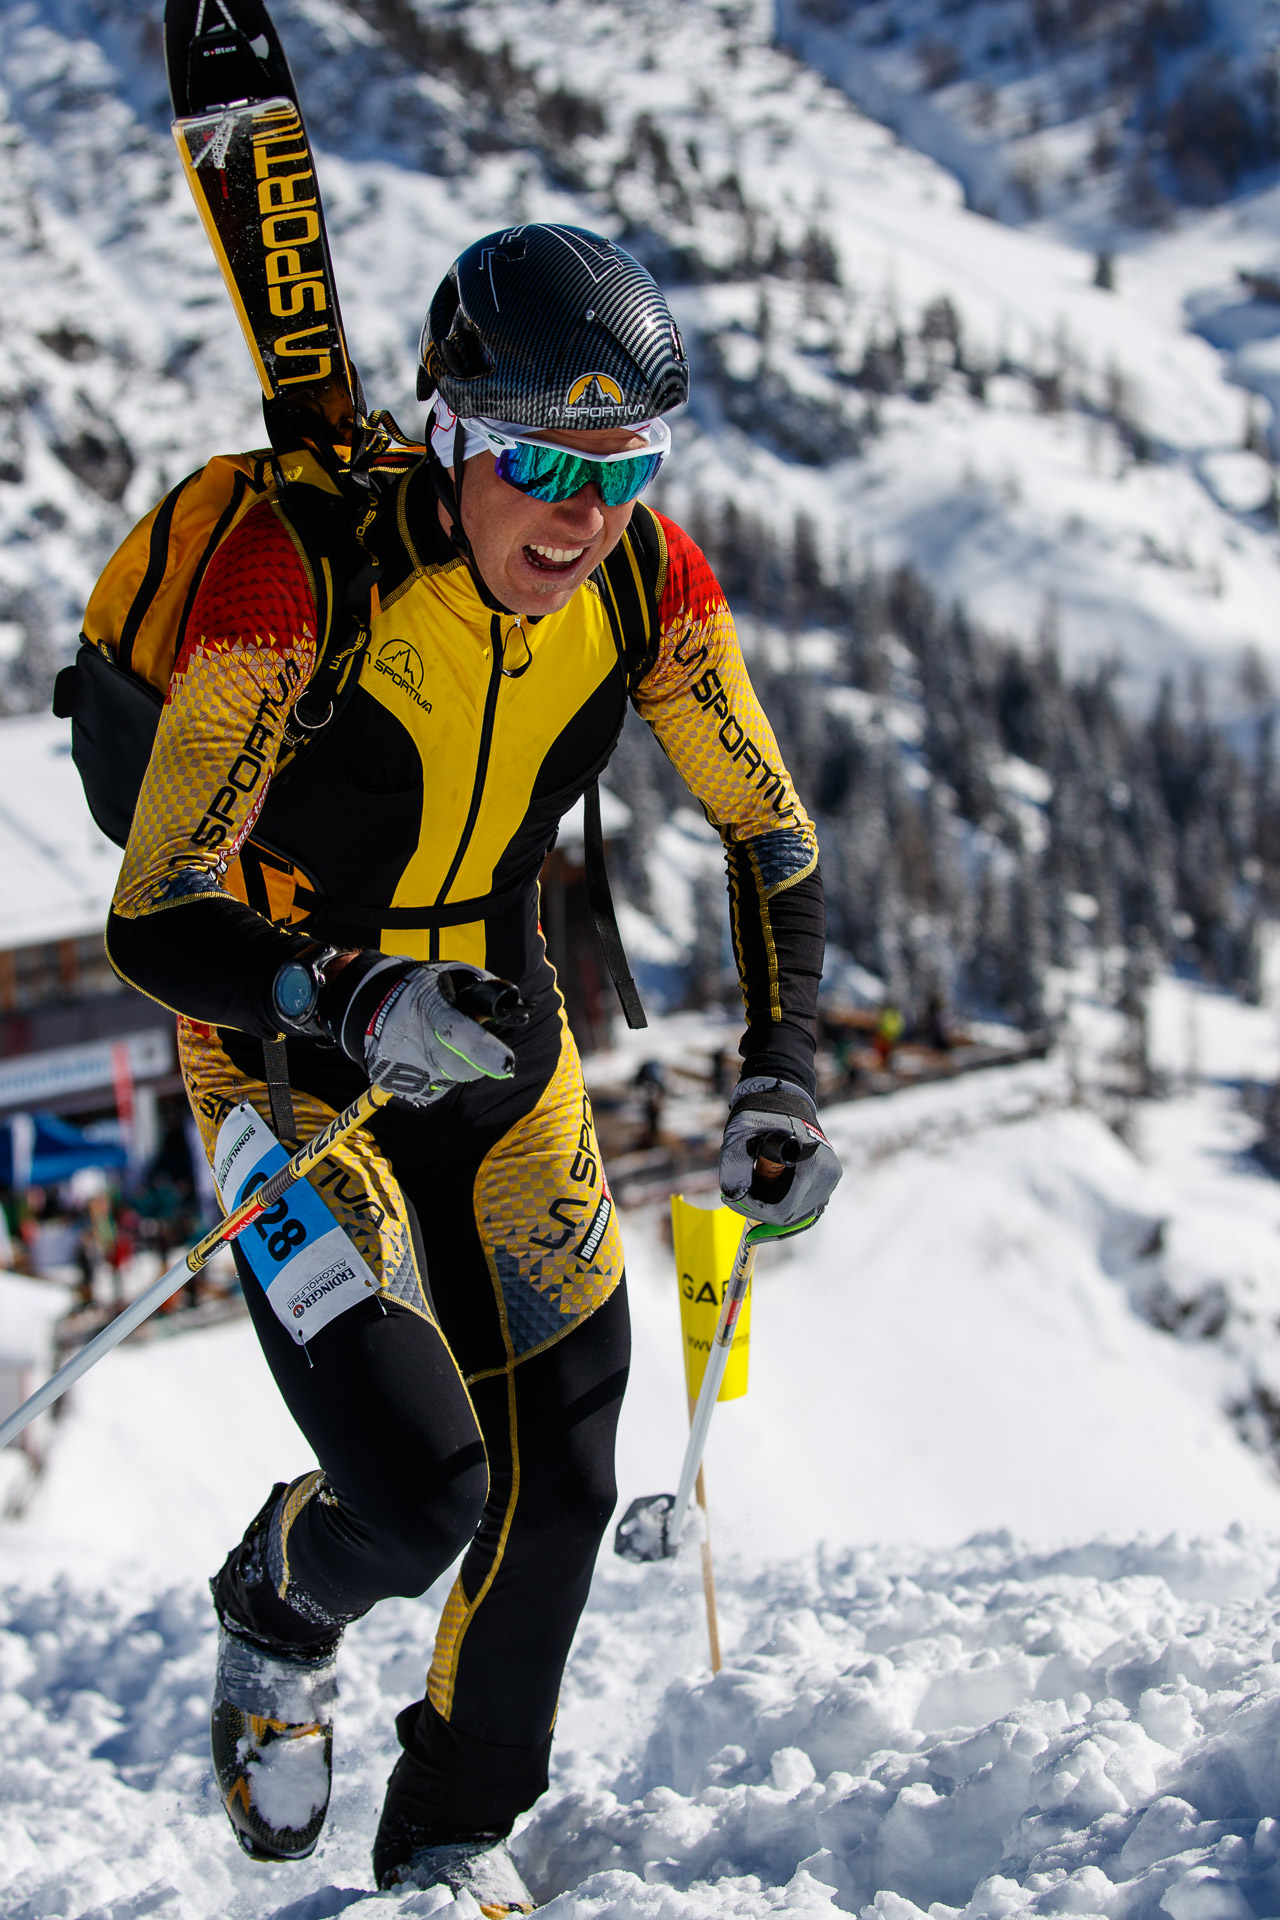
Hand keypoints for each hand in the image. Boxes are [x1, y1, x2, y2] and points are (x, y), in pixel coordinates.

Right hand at [333, 959, 517, 1106]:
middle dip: (476, 1057)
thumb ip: (483, 989)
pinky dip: (437, 1073)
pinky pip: (436, 1086)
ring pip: (453, 1077)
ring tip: (435, 1039)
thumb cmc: (415, 987)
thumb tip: (511, 1008)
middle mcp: (417, 1045)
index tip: (506, 1064)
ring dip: (455, 1062)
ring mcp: (406, 1070)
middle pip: (465, 1067)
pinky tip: (422, 1053)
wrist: (367, 1006)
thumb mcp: (449, 975)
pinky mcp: (400, 1087)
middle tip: (462, 1035)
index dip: (484, 1050)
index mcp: (430, 1012)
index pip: (459, 1033)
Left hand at [719, 1075, 841, 1231]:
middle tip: (740, 1194)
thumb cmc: (760, 1113)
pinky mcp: (828, 1179)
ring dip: (773, 1208)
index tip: (732, 1198)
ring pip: (798, 1214)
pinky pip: (806, 1206)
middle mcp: (827, 1174)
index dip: (753, 1209)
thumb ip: (734, 1170)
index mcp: (810, 1162)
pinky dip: (785, 1207)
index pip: (782, 1210)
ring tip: (755, 1185)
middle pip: (791, 1216)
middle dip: (761, 1210)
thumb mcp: (738, 1137)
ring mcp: (831, 1178)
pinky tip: (768, 1195)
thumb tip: (736, 1200)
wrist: (783, 1097)